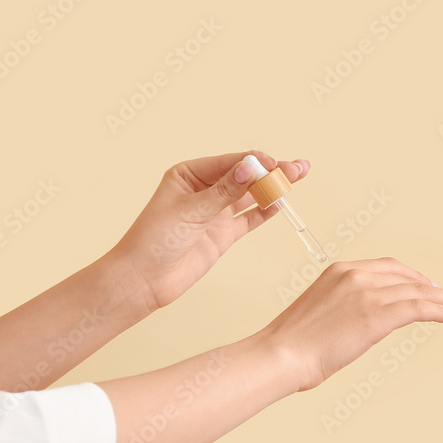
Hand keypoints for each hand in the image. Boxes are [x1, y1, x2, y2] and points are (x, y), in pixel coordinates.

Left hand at [112, 151, 310, 310]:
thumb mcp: (191, 210)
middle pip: (244, 177)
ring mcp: (215, 212)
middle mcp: (204, 190)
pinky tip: (280, 204)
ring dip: (271, 189)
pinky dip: (265, 211)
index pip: (230, 163)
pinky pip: (249, 219)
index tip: (274, 165)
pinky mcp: (223, 234)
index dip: (255, 163)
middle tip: (297, 168)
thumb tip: (251, 168)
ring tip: (295, 180)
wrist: (145, 280)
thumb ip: (225, 191)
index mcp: (189, 175)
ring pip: (250, 196)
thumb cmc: (154, 240)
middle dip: (271, 172)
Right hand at [258, 258, 442, 391]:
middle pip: (408, 276)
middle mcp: (356, 274)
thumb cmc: (293, 344)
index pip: (388, 268)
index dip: (413, 277)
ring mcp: (367, 293)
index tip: (429, 287)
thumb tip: (365, 324)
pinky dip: (441, 310)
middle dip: (435, 287)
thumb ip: (346, 309)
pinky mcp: (376, 314)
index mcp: (341, 270)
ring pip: (419, 291)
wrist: (280, 354)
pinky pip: (418, 308)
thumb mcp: (322, 313)